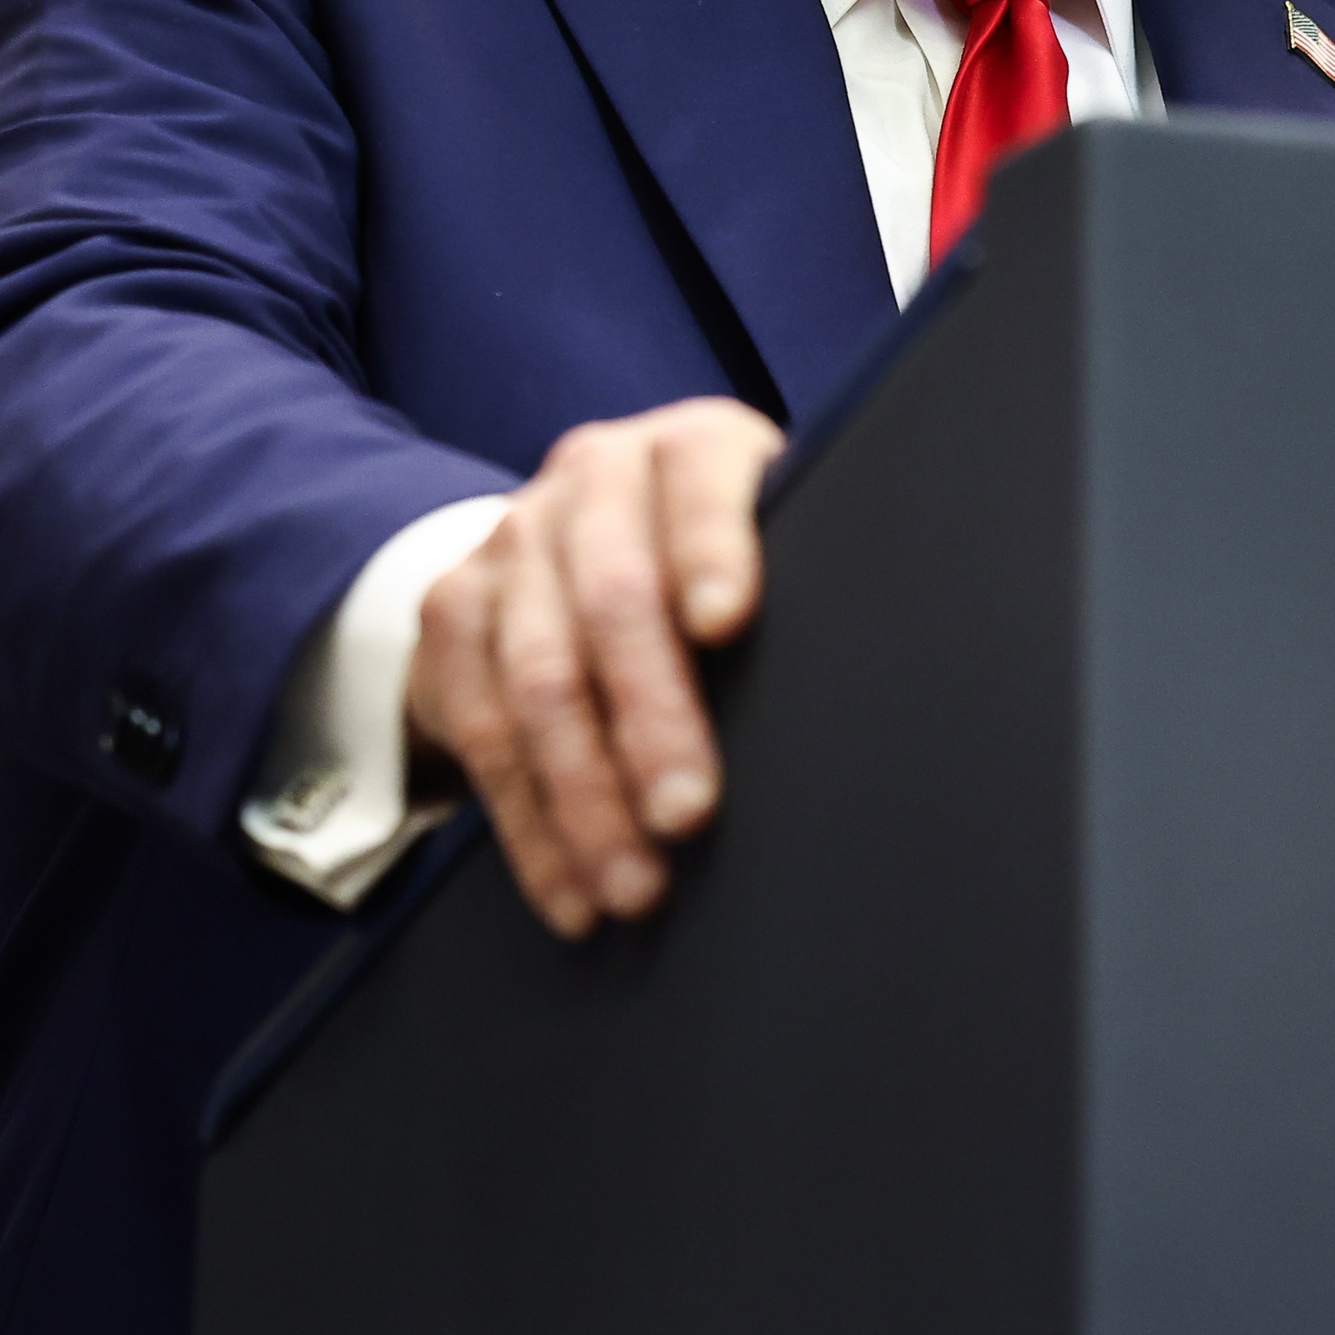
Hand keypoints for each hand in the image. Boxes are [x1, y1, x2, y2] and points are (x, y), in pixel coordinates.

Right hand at [404, 398, 781, 935]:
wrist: (578, 531)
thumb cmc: (720, 558)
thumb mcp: (776, 537)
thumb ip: (807, 583)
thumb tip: (880, 689)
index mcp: (691, 448)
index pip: (701, 485)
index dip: (712, 550)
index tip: (727, 622)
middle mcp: (594, 478)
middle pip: (613, 600)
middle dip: (651, 717)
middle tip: (689, 812)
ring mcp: (513, 541)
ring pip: (539, 678)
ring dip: (586, 796)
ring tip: (635, 883)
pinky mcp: (453, 611)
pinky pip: (482, 731)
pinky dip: (530, 823)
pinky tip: (572, 886)